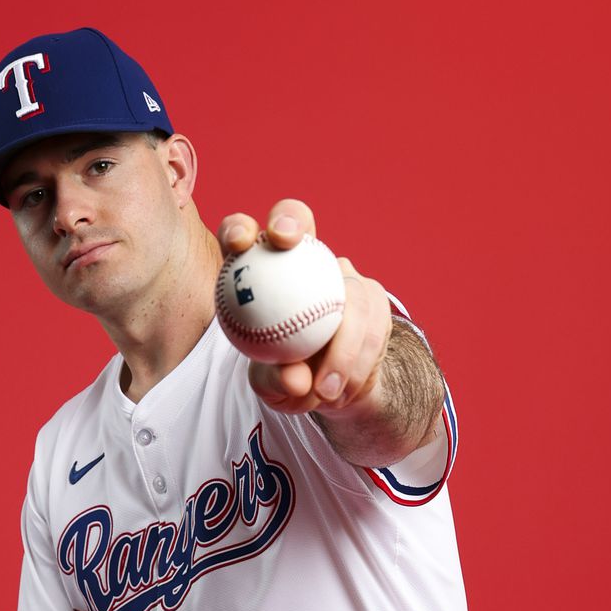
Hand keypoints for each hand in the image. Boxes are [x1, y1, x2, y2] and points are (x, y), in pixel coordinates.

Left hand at [216, 199, 392, 414]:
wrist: (330, 389)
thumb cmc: (285, 376)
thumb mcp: (271, 384)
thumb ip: (276, 378)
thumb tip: (296, 378)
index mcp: (258, 270)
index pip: (242, 235)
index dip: (238, 229)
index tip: (240, 244)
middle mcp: (301, 259)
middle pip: (298, 219)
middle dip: (290, 219)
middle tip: (285, 241)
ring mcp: (339, 273)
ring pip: (345, 286)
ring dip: (340, 344)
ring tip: (324, 390)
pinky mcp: (371, 295)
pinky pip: (372, 324)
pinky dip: (357, 362)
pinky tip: (343, 391)